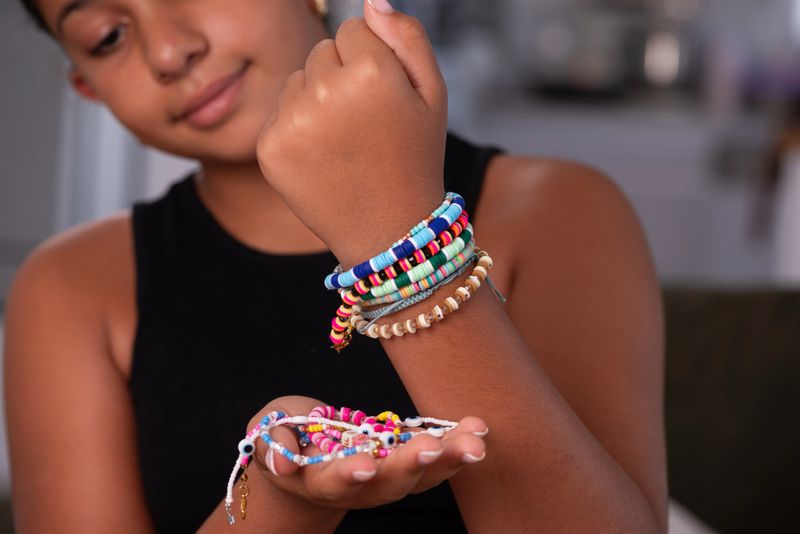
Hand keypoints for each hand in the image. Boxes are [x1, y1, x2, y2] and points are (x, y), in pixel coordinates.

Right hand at [246, 396, 486, 510]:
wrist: (305, 460)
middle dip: (412, 465)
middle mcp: (358, 487)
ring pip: (420, 476)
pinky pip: (433, 458)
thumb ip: (276, 443)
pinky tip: (478, 427)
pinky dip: (455, 443)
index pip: (334, 482)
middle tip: (433, 446)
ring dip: (449, 458)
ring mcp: (386, 477)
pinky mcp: (405, 460)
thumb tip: (284, 461)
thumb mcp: (270, 432)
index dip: (349, 475)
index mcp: (319, 481)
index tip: (365, 463)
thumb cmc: (284, 440)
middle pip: (388, 483)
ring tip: (475, 438)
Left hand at [256, 0, 447, 265]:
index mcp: (370, 71)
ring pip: (296, 81)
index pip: (352, 29)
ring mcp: (292, 121)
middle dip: (340, 76)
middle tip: (364, 123)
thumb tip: (369, 1)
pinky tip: (322, 158)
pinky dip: (296, 131)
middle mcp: (325, 90)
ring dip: (315, 101)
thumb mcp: (433, 95)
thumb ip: (407, 37)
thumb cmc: (415, 158)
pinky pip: (278, 114)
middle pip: (320, 51)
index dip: (372, 62)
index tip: (383, 98)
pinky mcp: (269, 148)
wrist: (389, 231)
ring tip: (344, 142)